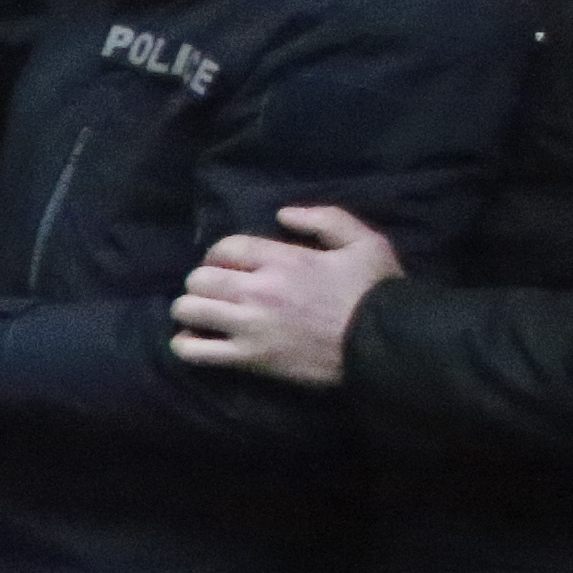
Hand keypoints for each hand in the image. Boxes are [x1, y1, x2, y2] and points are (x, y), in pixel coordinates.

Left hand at [172, 203, 400, 387]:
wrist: (387, 344)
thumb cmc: (376, 292)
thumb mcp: (364, 241)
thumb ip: (325, 219)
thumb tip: (283, 214)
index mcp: (282, 259)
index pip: (225, 247)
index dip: (219, 253)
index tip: (227, 264)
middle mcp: (258, 290)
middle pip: (199, 278)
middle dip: (202, 281)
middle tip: (214, 290)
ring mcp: (250, 326)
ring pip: (188, 310)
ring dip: (189, 309)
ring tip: (201, 313)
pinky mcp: (249, 358)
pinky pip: (195, 352)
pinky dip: (185, 345)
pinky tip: (194, 340)